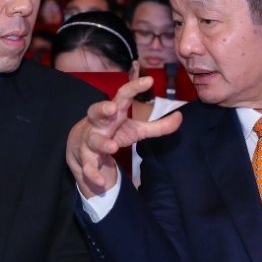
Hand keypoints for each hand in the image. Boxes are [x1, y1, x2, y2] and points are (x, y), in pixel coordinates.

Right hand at [67, 76, 182, 198]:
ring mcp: (90, 141)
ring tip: (113, 146)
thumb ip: (158, 126)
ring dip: (103, 143)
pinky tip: (101, 181)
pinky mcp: (86, 159)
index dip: (135, 87)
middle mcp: (99, 124)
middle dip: (103, 108)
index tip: (149, 80)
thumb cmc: (113, 132)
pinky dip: (94, 174)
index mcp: (113, 113)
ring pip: (94, 140)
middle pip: (97, 111)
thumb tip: (180, 117)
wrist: (81, 147)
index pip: (123, 95)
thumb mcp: (136, 128)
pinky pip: (89, 167)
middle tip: (113, 106)